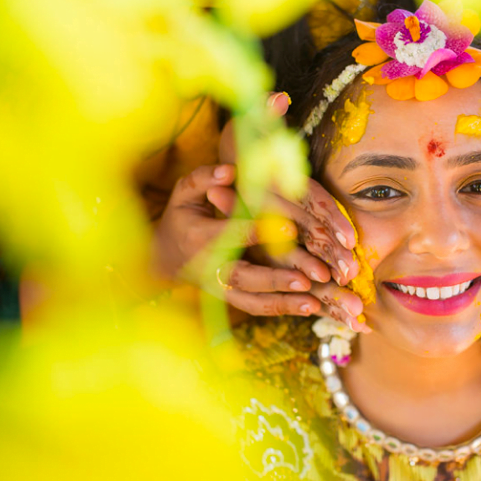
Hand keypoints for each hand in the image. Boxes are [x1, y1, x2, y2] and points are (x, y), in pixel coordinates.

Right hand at [152, 92, 365, 328]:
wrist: (166, 255)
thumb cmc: (183, 215)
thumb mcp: (185, 193)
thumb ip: (204, 179)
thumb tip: (229, 170)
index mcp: (200, 237)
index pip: (231, 235)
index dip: (258, 233)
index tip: (289, 229)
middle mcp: (210, 267)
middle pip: (243, 277)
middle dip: (274, 279)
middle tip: (305, 279)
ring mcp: (220, 287)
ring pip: (252, 300)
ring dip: (283, 303)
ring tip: (314, 302)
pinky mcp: (230, 298)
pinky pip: (256, 308)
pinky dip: (282, 310)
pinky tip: (311, 307)